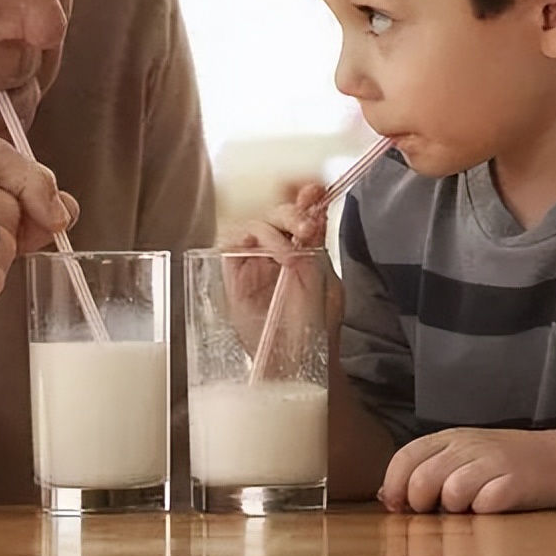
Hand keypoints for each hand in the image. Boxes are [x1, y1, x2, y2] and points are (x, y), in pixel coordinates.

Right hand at [216, 184, 339, 361]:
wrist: (299, 365)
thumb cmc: (315, 331)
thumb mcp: (325, 284)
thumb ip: (319, 246)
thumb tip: (317, 209)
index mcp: (301, 250)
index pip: (300, 214)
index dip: (306, 198)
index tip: (316, 191)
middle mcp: (275, 252)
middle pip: (276, 214)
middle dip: (292, 213)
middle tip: (308, 227)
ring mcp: (253, 262)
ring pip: (254, 224)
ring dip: (273, 230)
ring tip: (291, 252)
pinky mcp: (233, 275)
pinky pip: (230, 244)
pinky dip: (246, 241)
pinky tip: (266, 253)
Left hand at [379, 427, 555, 513]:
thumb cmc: (503, 465)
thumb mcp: (460, 458)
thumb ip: (426, 471)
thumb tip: (386, 496)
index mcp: (449, 438)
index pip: (407, 456)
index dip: (394, 484)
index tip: (395, 506)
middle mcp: (468, 445)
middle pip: (424, 478)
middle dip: (420, 503)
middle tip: (433, 512)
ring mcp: (494, 462)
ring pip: (452, 492)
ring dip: (454, 509)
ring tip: (467, 509)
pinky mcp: (517, 482)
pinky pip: (486, 503)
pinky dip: (482, 512)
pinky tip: (490, 508)